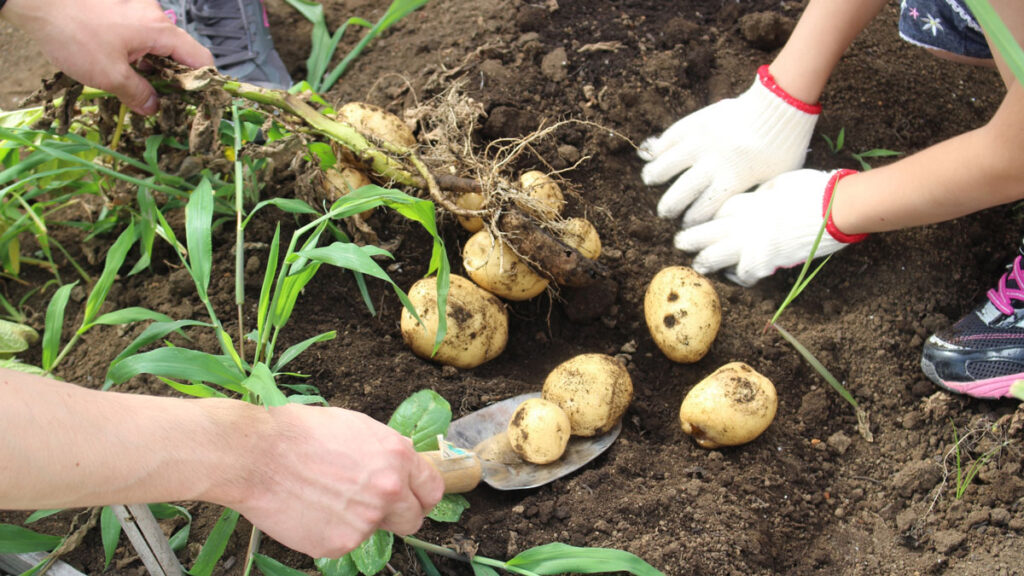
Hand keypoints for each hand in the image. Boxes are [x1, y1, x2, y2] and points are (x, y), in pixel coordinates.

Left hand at [2, 0, 213, 114]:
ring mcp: (136, 9)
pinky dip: (137, 53)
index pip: (200, 59)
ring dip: (152, 67)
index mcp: (160, 31)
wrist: (36, 1)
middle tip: (163, 102)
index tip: (196, 104)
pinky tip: (121, 68)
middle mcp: (154, 16)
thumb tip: (153, 107)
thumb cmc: (74, 35)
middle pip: (179, 52)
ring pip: (156, 44)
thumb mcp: (109, 75)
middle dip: (174, 79)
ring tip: (138, 88)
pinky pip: (138, 34)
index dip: (204, 83)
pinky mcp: (118, 8)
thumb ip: (138, 94)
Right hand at [226, 405, 443, 558]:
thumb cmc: (301, 433)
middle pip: (413, 519)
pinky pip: (346, 542)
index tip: (413, 498)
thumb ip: (386, 452)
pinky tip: (312, 510)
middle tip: (373, 506)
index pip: (432, 489)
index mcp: (398, 457)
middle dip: (398, 515)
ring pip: (376, 530)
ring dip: (360, 520)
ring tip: (327, 498)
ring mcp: (366, 521)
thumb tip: (399, 468)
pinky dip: (332, 531)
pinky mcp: (341, 543)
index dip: (422, 494)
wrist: (258, 455)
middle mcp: (389, 491)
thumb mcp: (357, 427)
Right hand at [639, 65, 820, 227]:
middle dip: (669, 206)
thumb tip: (739, 213)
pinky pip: (672, 136)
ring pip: (669, 162)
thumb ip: (756, 196)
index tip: (687, 223)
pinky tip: (653, 155)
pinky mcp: (699, 121)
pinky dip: (660, 147)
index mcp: (734, 179)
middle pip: (682, 191)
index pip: (704, 208)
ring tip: (649, 180)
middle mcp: (714, 162)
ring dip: (655, 174)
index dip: (692, 219)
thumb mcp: (777, 178)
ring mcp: (703, 140)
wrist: (781, 105)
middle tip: (664, 212)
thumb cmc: (783, 146)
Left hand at [675, 169, 866, 286]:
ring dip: (705, 261)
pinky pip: (743, 274)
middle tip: (680, 243)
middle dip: (691, 238)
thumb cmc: (816, 189)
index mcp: (748, 200)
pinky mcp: (763, 260)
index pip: (718, 210)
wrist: (835, 206)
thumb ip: (766, 192)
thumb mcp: (782, 182)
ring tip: (698, 265)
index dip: (708, 217)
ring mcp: (751, 241)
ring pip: (714, 254)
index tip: (700, 221)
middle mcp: (743, 220)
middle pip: (705, 231)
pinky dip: (739, 278)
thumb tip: (763, 196)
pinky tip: (735, 278)